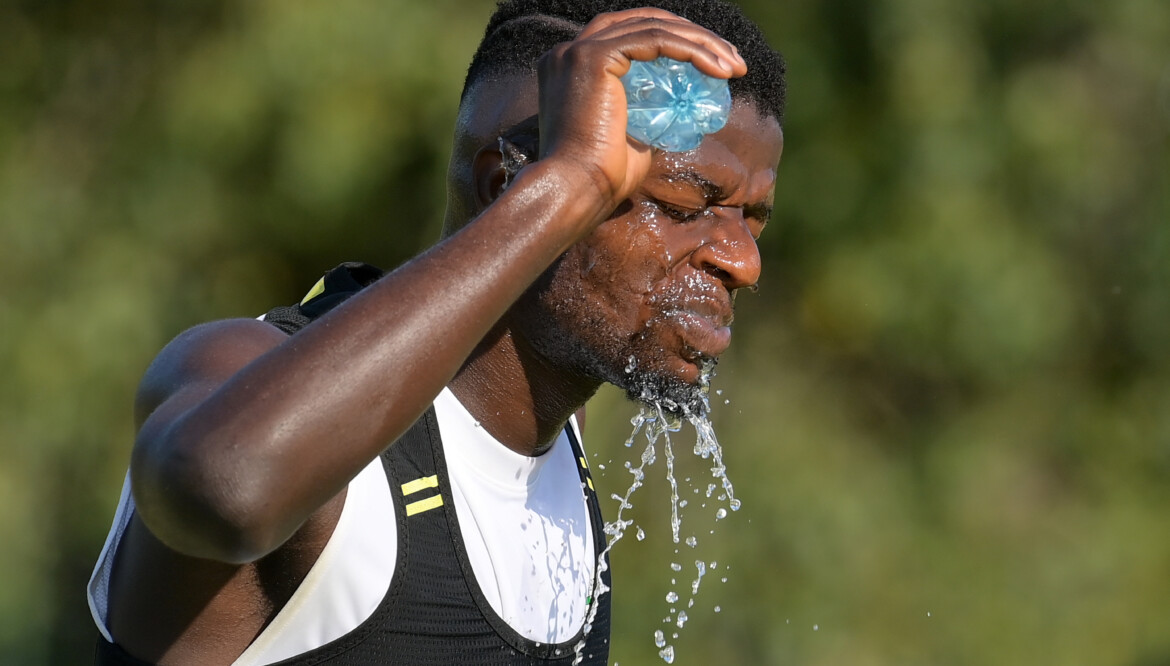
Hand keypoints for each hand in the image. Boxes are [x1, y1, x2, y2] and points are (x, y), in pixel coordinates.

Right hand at [536, 9, 745, 211]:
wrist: (577, 190)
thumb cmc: (602, 176)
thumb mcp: (632, 137)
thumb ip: (649, 113)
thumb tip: (681, 109)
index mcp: (571, 67)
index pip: (629, 34)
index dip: (675, 41)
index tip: (712, 64)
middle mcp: (568, 51)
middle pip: (643, 21)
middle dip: (694, 36)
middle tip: (731, 60)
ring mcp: (578, 50)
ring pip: (654, 27)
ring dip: (702, 44)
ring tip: (735, 68)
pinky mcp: (594, 56)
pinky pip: (655, 40)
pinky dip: (691, 51)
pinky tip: (719, 70)